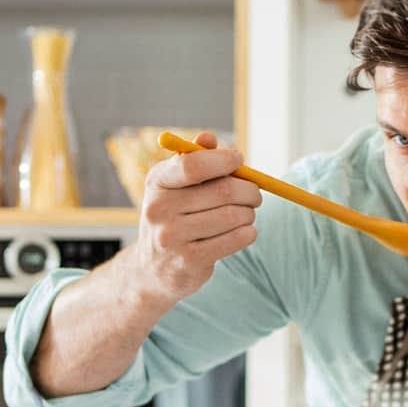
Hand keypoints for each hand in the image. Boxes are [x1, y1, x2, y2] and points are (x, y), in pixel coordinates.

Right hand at [129, 131, 261, 302]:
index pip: (192, 165)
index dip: (222, 160)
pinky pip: (234, 240)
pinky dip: (248, 233)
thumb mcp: (175, 186)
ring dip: (249, 213)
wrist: (153, 268)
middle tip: (254, 194)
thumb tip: (208, 138)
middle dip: (248, 190)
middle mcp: (159, 209)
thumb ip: (193, 160)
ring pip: (232, 216)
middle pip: (222, 191)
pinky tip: (245, 231)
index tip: (239, 160)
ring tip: (246, 214)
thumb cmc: (174, 217)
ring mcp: (172, 237)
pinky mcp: (189, 261)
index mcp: (157, 182)